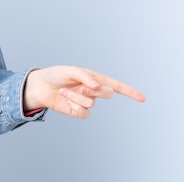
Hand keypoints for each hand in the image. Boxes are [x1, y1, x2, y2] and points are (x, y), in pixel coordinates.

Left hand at [23, 66, 145, 118]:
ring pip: (91, 103)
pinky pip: (83, 113)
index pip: (116, 86)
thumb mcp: (70, 70)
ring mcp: (86, 101)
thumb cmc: (56, 75)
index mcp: (94, 79)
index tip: (142, 98)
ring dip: (76, 97)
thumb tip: (98, 86)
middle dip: (92, 89)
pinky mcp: (78, 111)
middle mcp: (92, 91)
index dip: (130, 92)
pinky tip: (65, 101)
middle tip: (77, 86)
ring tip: (64, 91)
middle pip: (106, 93)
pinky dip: (73, 106)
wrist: (40, 86)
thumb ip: (85, 76)